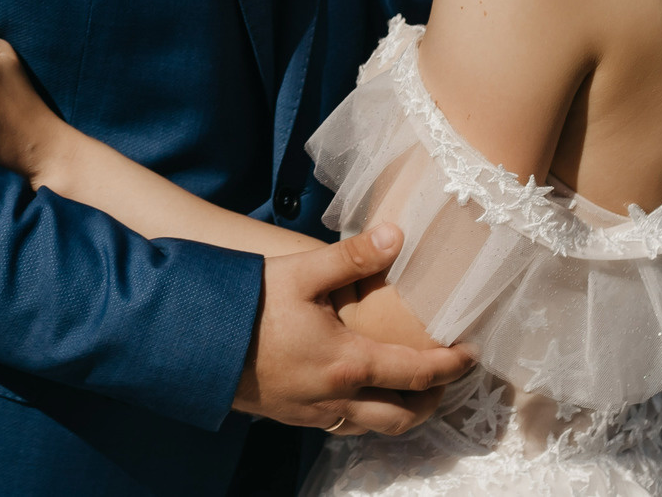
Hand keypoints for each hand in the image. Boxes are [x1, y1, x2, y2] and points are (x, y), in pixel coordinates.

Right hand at [233, 225, 471, 434]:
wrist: (189, 341)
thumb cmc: (245, 304)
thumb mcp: (299, 270)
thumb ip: (351, 257)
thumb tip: (397, 235)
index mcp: (348, 361)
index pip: (417, 372)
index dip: (452, 365)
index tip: (472, 353)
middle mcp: (337, 396)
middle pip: (404, 416)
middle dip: (434, 401)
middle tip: (446, 378)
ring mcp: (313, 412)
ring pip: (374, 428)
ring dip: (401, 413)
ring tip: (409, 389)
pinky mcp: (291, 416)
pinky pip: (343, 426)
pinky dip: (365, 415)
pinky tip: (358, 391)